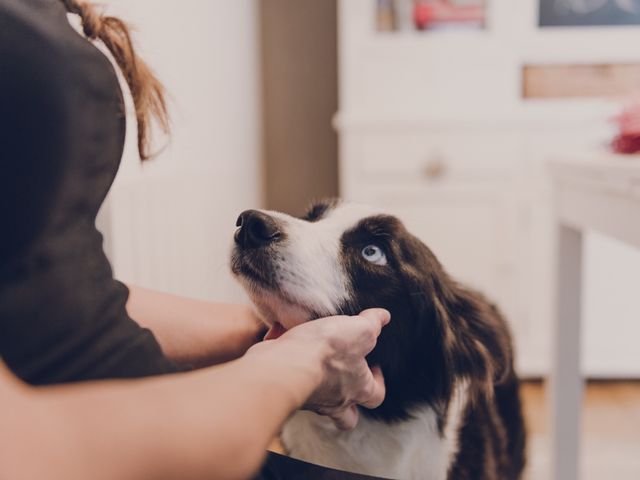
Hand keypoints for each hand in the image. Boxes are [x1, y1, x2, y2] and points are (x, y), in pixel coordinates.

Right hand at [279, 309, 389, 429]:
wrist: (283, 365)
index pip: (376, 396)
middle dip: (346, 401)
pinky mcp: (284, 387)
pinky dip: (286, 354)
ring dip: (314, 376)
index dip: (377, 382)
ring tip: (310, 351)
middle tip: (342, 377)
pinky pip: (287, 372)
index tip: (372, 364)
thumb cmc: (326, 352)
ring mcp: (308, 398)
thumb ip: (373, 323)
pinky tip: (282, 334)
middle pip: (345, 415)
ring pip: (315, 395)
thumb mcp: (359, 330)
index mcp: (357, 389)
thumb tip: (383, 317)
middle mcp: (334, 400)